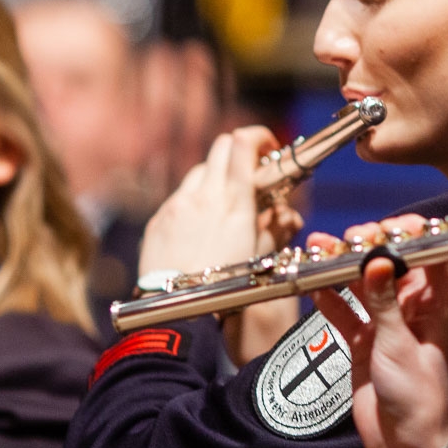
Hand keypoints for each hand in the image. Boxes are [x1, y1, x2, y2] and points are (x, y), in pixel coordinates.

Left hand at [138, 126, 297, 274]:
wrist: (176, 310)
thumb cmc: (222, 289)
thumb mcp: (258, 257)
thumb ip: (274, 228)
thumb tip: (287, 214)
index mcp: (234, 202)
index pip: (243, 144)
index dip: (259, 137)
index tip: (268, 148)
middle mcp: (204, 195)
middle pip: (220, 147)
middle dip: (238, 152)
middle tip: (249, 171)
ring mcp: (178, 204)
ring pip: (199, 171)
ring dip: (216, 178)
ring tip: (224, 204)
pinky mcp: (159, 218)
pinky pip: (179, 196)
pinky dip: (194, 201)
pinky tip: (199, 226)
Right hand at [314, 215, 447, 447]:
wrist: (405, 445)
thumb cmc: (418, 396)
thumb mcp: (399, 344)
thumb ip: (384, 301)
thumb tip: (378, 259)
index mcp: (434, 307)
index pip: (430, 257)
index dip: (414, 236)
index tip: (390, 224)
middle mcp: (411, 311)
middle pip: (391, 266)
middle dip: (370, 247)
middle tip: (349, 238)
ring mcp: (385, 326)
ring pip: (362, 286)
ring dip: (343, 268)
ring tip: (321, 249)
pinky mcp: (363, 344)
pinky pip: (345, 313)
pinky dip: (329, 299)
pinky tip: (313, 283)